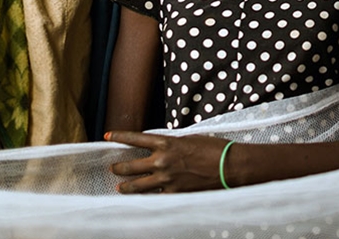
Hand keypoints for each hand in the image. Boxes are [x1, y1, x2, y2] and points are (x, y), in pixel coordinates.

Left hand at [105, 131, 230, 193]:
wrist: (230, 166)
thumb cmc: (215, 149)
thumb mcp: (191, 139)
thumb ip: (173, 144)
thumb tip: (162, 148)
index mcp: (167, 143)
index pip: (135, 138)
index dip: (119, 137)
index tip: (108, 136)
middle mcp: (162, 161)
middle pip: (130, 166)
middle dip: (118, 168)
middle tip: (113, 168)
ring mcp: (167, 179)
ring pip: (136, 186)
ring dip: (125, 187)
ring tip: (120, 188)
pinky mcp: (174, 193)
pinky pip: (154, 198)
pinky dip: (146, 199)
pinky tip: (141, 201)